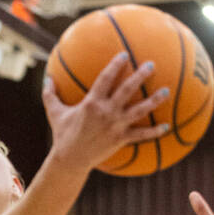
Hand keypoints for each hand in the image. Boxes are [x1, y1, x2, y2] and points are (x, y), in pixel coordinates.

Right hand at [43, 53, 170, 175]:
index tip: (124, 54)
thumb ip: (50, 95)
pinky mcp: (120, 140)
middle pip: (127, 90)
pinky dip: (155, 131)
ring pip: (139, 110)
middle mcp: (106, 112)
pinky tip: (167, 126)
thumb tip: (46, 79)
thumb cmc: (62, 135)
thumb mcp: (54, 113)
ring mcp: (115, 126)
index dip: (115, 65)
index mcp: (91, 103)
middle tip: (151, 64)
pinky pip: (141, 135)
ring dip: (154, 100)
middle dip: (140, 76)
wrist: (70, 161)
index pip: (106, 78)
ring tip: (166, 91)